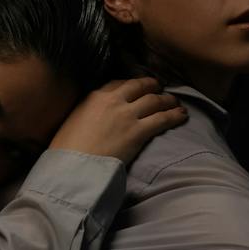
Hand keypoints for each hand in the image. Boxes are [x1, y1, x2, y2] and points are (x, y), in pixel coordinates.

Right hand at [49, 77, 188, 165]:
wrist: (73, 167)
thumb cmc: (66, 151)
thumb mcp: (71, 122)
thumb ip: (85, 114)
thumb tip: (92, 118)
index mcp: (94, 97)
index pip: (118, 83)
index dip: (131, 84)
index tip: (137, 87)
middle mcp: (113, 100)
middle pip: (139, 86)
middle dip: (152, 86)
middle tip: (159, 89)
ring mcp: (127, 115)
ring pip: (154, 100)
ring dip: (167, 100)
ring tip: (175, 102)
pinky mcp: (138, 131)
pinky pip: (162, 119)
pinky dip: (174, 115)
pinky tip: (182, 115)